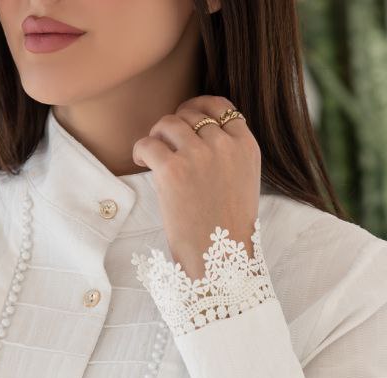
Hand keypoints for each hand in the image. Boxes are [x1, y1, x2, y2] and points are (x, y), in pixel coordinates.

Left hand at [131, 96, 261, 281]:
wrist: (220, 263)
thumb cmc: (228, 231)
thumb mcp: (244, 183)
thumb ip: (230, 154)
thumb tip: (200, 133)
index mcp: (246, 147)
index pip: (222, 107)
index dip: (200, 108)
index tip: (187, 119)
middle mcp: (224, 145)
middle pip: (192, 114)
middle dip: (176, 125)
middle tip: (165, 142)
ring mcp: (199, 155)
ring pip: (169, 123)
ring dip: (157, 135)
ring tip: (153, 152)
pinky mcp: (173, 170)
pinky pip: (148, 143)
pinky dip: (140, 150)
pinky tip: (140, 161)